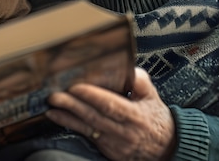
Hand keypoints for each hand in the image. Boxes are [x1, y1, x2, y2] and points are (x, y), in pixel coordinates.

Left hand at [45, 67, 175, 160]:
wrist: (166, 148)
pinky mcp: (109, 151)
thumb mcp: (152, 96)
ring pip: (88, 129)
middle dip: (72, 105)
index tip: (76, 86)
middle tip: (55, 95)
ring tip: (51, 107)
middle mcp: (124, 132)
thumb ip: (140, 81)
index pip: (111, 105)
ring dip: (67, 118)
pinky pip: (88, 137)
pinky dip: (72, 126)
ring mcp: (115, 144)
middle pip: (94, 117)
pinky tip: (59, 118)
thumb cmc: (155, 118)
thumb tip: (127, 68)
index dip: (92, 96)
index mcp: (135, 115)